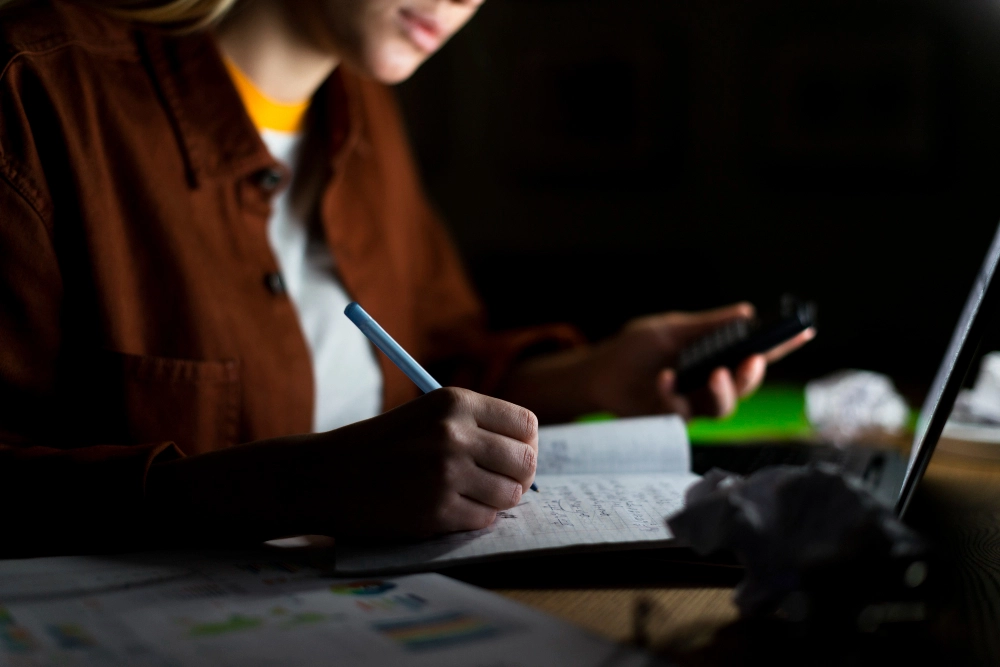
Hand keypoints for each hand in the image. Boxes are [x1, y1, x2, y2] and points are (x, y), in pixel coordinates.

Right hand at [319, 388, 537, 537]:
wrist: (328, 475)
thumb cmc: (381, 445)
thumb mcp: (428, 414)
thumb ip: (475, 426)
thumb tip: (527, 453)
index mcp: (455, 401)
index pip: (525, 424)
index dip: (525, 444)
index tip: (513, 457)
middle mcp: (455, 433)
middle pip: (525, 461)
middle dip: (518, 477)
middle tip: (500, 484)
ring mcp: (447, 473)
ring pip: (509, 494)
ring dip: (496, 501)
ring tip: (470, 496)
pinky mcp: (437, 510)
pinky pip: (484, 520)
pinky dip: (474, 519)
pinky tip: (450, 510)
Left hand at [499, 303, 813, 421]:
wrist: (598, 371)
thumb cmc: (634, 349)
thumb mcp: (671, 329)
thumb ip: (707, 326)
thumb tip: (746, 312)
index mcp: (714, 358)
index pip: (753, 353)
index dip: (780, 347)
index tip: (803, 332)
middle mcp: (708, 384)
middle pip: (744, 387)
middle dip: (752, 376)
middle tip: (749, 361)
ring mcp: (691, 404)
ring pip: (722, 407)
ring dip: (724, 391)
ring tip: (716, 374)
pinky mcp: (670, 419)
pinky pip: (682, 411)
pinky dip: (673, 391)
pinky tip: (664, 376)